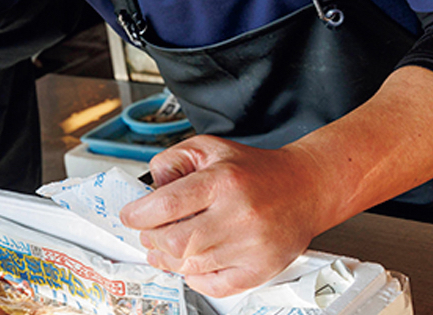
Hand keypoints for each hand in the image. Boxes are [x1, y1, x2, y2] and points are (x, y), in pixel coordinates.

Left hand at [120, 135, 323, 297]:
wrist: (303, 187)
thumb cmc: (253, 168)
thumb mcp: (207, 147)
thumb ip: (171, 162)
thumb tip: (148, 190)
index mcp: (221, 181)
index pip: (166, 205)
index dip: (138, 214)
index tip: (129, 215)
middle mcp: (237, 215)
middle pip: (174, 241)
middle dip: (151, 238)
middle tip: (148, 232)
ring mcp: (251, 246)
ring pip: (190, 265)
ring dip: (168, 258)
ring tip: (165, 246)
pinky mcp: (261, 270)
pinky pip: (215, 286)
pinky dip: (195, 277)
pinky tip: (192, 261)